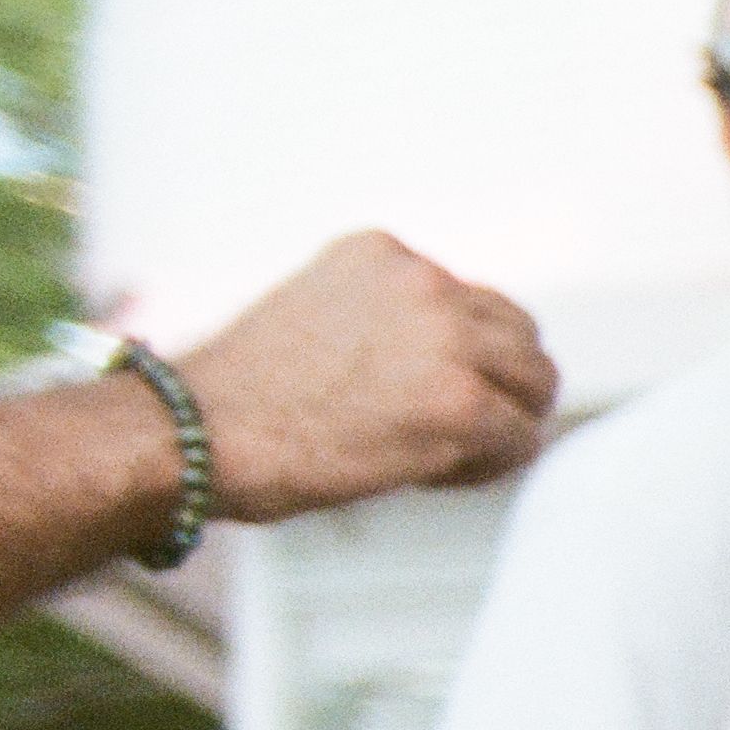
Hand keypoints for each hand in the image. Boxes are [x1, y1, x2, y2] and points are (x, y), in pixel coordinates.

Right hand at [177, 231, 557, 523]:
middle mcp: (425, 281)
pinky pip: (521, 438)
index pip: (473, 303)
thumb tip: (467, 361)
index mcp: (385, 253)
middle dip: (496, 388)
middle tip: (445, 434)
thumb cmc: (244, 399)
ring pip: (534, 384)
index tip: (411, 396)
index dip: (458, 360)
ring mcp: (448, 339)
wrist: (196, 433)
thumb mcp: (324, 320)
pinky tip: (431, 476)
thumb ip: (392, 323)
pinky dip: (489, 466)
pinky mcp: (462, 402)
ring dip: (501, 426)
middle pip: (520, 336)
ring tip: (440, 455)